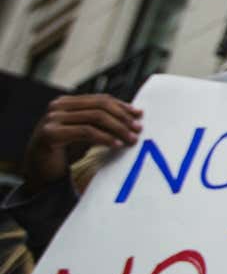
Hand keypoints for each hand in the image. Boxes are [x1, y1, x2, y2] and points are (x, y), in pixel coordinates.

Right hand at [22, 94, 141, 192]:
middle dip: (123, 117)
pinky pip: (85, 132)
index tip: (139, 115)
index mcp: (66, 103)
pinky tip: (116, 145)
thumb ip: (101, 124)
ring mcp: (52, 118)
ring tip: (132, 139)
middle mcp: (58, 106)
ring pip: (95, 117)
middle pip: (100, 106)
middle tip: (139, 129)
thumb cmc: (64, 153)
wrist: (40, 173)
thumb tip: (133, 117)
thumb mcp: (85, 134)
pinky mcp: (50, 133)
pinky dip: (104, 138)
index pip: (101, 99)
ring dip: (118, 128)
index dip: (122, 106)